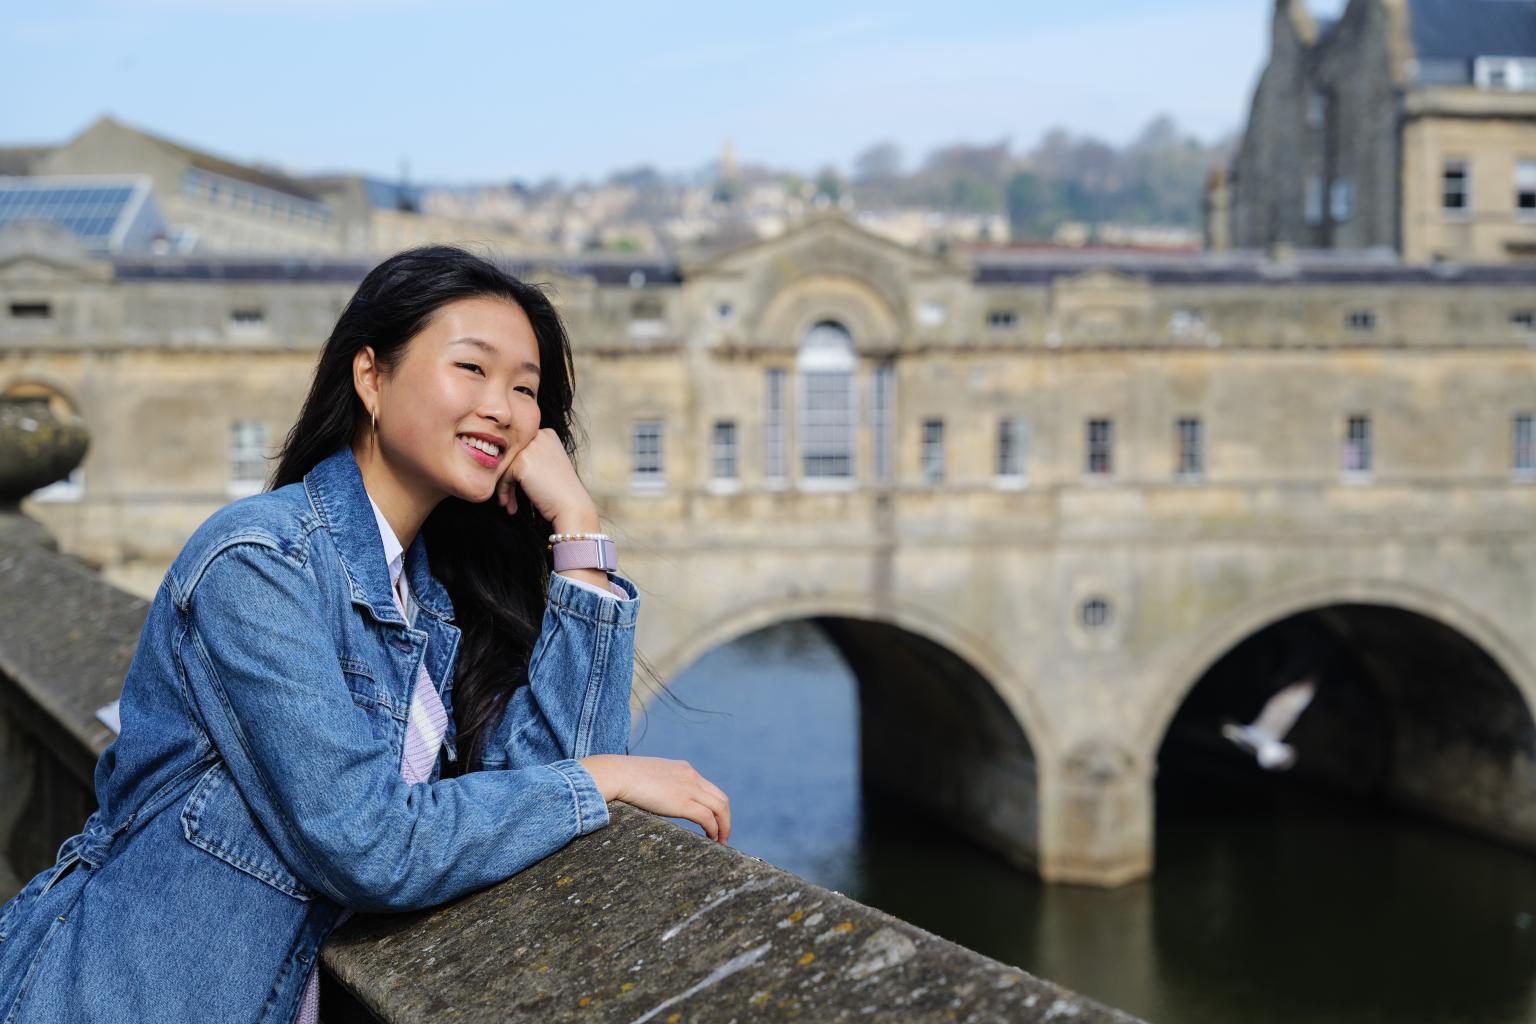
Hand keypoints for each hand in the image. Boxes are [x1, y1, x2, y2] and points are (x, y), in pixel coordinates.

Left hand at [496, 428, 597, 530]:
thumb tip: (502, 459)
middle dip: (507, 477)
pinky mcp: (522, 462)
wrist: (571, 505)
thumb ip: (531, 455)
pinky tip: (509, 505)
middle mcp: (539, 436)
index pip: (520, 446)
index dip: (515, 467)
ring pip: (505, 465)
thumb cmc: (561, 490)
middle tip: (509, 497)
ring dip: (504, 486)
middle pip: (511, 454)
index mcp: (547, 433)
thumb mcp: (549, 463)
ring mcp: (530, 448)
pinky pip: (503, 475)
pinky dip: (504, 491)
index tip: (516, 485)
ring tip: (508, 504)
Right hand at [578, 754, 731, 844]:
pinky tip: (711, 839)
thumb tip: (657, 800)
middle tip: (723, 835)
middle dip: (725, 818)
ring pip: (719, 808)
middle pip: (721, 798)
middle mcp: (691, 776)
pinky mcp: (682, 802)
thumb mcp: (650, 778)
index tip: (714, 822)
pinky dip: (714, 829)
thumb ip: (660, 786)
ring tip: (721, 842)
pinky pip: (707, 817)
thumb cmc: (624, 778)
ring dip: (724, 827)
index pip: (710, 788)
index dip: (715, 807)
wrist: (617, 774)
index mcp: (684, 769)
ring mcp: (688, 788)